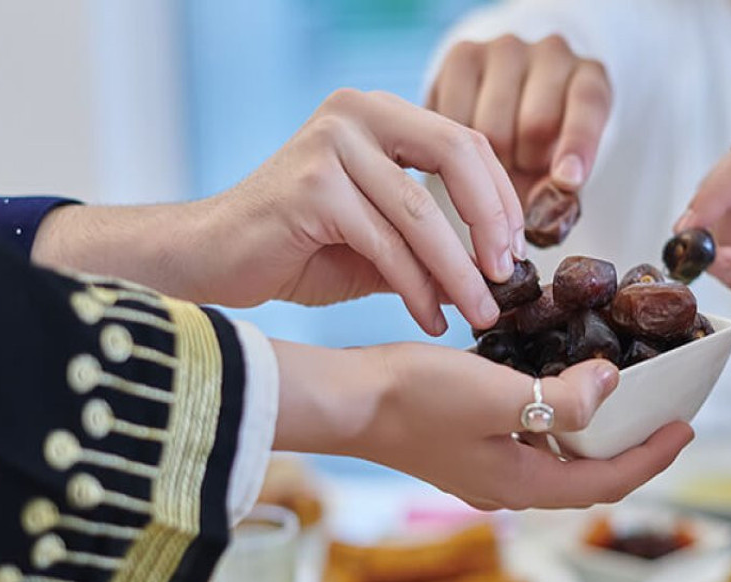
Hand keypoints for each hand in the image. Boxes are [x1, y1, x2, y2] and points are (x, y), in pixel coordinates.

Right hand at [35, 89, 523, 333]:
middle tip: (508, 279)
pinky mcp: (310, 187)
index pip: (466, 141)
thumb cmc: (300, 248)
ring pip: (421, 213)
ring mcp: (330, 144)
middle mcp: (356, 113)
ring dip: (459, 273)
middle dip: (492, 223)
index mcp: (379, 113)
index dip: (501, 197)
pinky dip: (416, 288)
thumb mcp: (381, 233)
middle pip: (456, 155)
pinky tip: (432, 319)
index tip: (518, 251)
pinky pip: (385, 244)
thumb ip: (432, 234)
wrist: (212, 260)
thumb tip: (500, 266)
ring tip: (481, 314)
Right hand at [272, 340, 693, 508]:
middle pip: (588, 476)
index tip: (685, 427)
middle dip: (630, 448)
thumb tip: (612, 386)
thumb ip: (559, 399)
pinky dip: (557, 421)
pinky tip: (557, 387)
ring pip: (559, 459)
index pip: (607, 482)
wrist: (346, 401)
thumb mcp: (495, 394)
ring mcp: (485, 470)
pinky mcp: (467, 447)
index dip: (652, 457)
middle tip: (662, 413)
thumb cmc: (412, 398)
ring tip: (622, 398)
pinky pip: (530, 441)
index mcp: (522, 484)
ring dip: (594, 434)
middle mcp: (508, 486)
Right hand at [428, 34, 611, 199]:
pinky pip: (454, 116)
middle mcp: (552, 53)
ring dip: (489, 160)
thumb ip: (558, 197)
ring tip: (496, 161)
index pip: (587, 107)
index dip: (578, 145)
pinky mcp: (462, 55)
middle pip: (535, 124)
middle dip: (526, 165)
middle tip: (520, 175)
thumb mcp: (562, 171)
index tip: (566, 181)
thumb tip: (538, 222)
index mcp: (589, 79)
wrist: (508, 104)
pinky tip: (467, 149)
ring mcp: (504, 49)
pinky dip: (456, 146)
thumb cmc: (544, 149)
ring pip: (491, 126)